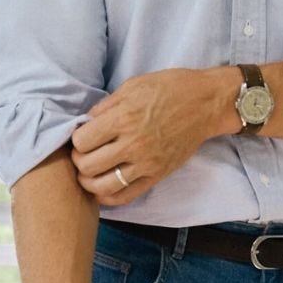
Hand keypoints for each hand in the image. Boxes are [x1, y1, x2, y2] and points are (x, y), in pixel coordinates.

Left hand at [70, 66, 239, 205]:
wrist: (206, 103)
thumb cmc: (171, 88)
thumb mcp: (133, 86)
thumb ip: (106, 106)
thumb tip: (85, 123)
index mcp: (124, 118)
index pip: (81, 141)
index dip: (77, 139)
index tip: (84, 135)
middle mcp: (133, 143)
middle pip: (87, 165)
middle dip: (79, 159)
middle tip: (85, 153)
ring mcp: (146, 163)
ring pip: (102, 186)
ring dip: (89, 181)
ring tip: (91, 171)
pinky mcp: (157, 174)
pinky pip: (125, 196)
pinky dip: (108, 196)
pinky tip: (104, 186)